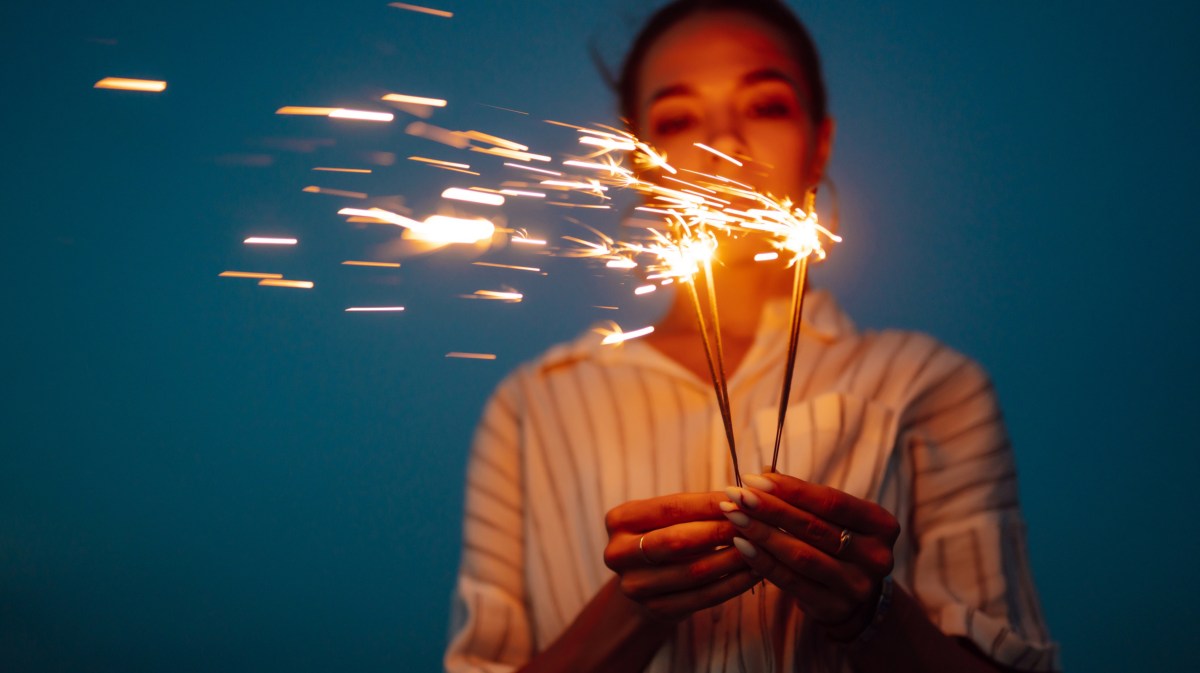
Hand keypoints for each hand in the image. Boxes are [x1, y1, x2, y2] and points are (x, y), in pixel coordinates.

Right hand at [603, 492, 759, 621]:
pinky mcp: (655, 610)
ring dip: (733, 559)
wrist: (645, 581)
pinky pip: (703, 597)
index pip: (671, 508)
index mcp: (619, 520)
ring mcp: (635, 586)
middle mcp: (618, 553)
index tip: (744, 498)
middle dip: (721, 531)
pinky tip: (754, 572)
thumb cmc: (664, 535)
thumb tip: (744, 495)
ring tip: (760, 546)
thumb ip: (697, 506)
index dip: (709, 504)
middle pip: (678, 541)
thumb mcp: (667, 516)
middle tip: (755, 523)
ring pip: (694, 572)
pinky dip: (733, 584)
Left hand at [723, 472, 899, 639]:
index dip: (791, 489)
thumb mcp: (833, 518)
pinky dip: (762, 561)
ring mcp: (857, 585)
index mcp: (882, 524)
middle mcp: (876, 556)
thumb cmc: (838, 544)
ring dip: (761, 533)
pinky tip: (740, 544)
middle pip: (813, 527)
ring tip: (733, 515)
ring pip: (800, 554)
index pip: (831, 501)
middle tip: (736, 495)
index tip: (753, 478)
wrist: (856, 600)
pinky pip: (790, 581)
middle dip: (769, 508)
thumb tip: (763, 472)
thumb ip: (803, 497)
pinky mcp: (834, 607)